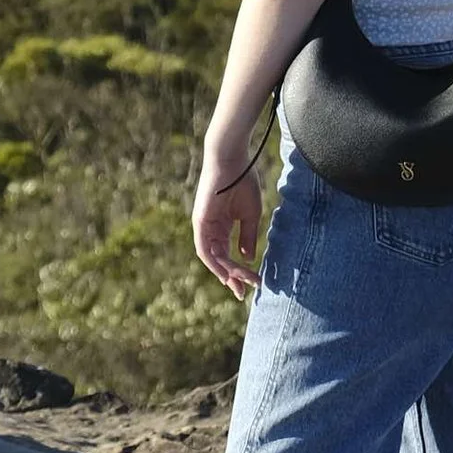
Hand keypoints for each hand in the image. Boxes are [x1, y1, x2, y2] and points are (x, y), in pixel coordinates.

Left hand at [192, 157, 264, 296]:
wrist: (233, 158)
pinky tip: (224, 274)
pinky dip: (213, 263)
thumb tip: (247, 258)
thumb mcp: (250, 214)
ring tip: (239, 286)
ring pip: (213, 257)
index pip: (228, 254)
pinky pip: (204, 248)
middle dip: (232, 278)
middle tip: (244, 294)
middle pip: (220, 259)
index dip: (238, 271)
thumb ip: (248, 237)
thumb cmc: (243, 180)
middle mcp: (211, 228)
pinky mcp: (200, 221)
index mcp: (222, 225)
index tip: (252, 283)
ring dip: (226, 273)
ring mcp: (204, 225)